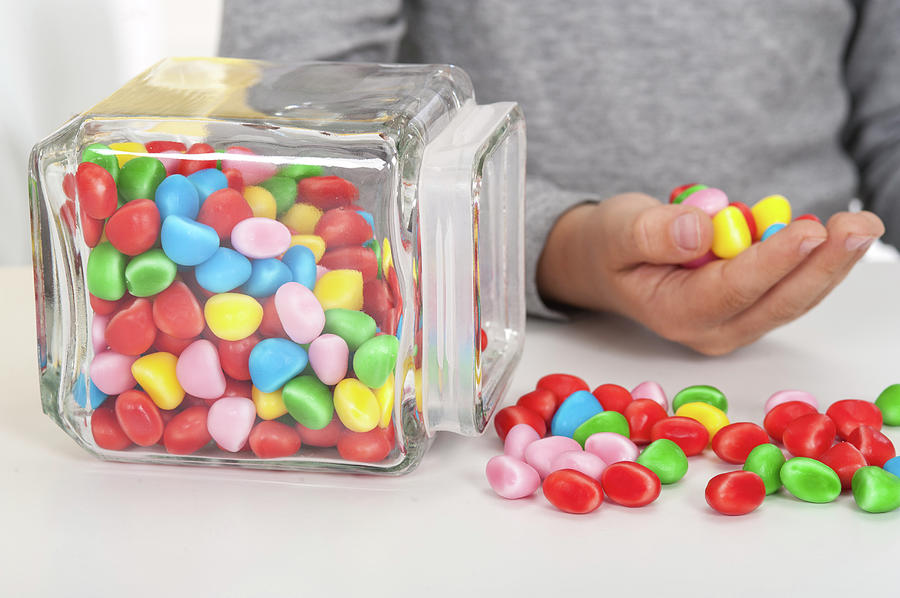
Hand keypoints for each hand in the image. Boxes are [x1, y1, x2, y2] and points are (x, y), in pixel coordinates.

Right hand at [536, 193, 884, 354]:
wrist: (605, 263)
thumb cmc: (609, 244)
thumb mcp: (616, 229)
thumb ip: (651, 232)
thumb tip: (701, 231)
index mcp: (674, 314)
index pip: (733, 289)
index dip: (773, 261)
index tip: (810, 230)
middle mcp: (711, 329)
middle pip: (777, 302)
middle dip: (823, 265)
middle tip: (860, 227)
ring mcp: (734, 323)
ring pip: (792, 298)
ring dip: (829, 264)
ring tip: (859, 225)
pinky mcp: (750, 308)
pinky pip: (789, 288)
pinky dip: (815, 261)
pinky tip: (836, 232)